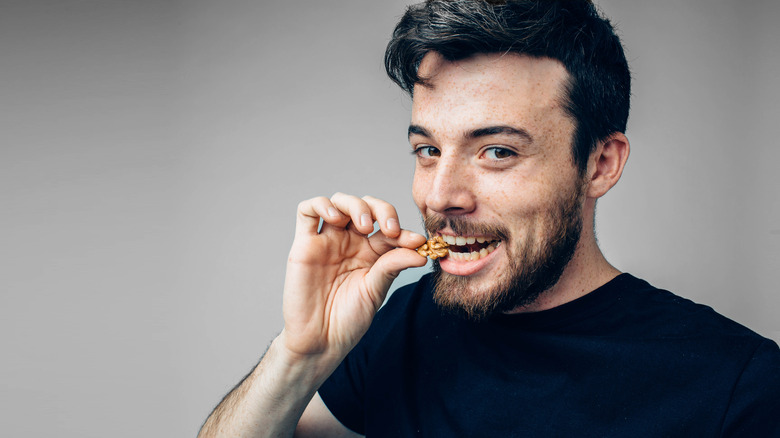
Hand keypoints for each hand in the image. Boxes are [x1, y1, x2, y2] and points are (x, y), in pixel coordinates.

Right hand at [279, 193, 426, 363]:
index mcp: (371, 252)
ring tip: (364, 225)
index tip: (418, 242)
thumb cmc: (348, 319)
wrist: (320, 340)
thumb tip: (420, 250)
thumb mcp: (376, 290)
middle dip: (382, 210)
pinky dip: (321, 205)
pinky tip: (334, 217)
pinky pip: (306, 211)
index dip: (404, 231)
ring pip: (339, 202)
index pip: (389, 229)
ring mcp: (327, 241)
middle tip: (390, 230)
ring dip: (355, 205)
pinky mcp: (304, 244)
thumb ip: (393, 265)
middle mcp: (350, 242)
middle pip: (365, 206)